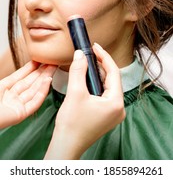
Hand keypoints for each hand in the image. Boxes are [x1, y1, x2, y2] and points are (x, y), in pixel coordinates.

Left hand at [0, 61, 55, 128]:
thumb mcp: (0, 84)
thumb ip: (12, 77)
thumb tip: (24, 67)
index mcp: (4, 89)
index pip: (21, 77)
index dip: (31, 68)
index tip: (40, 59)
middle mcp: (12, 97)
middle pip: (30, 83)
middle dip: (41, 72)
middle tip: (52, 62)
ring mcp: (18, 106)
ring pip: (35, 90)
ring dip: (44, 79)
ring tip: (53, 68)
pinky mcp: (22, 114)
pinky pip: (35, 101)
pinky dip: (42, 91)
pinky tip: (47, 81)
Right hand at [45, 43, 124, 158]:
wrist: (67, 145)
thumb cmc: (71, 124)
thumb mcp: (75, 93)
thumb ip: (78, 70)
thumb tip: (80, 54)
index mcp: (116, 103)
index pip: (114, 73)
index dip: (104, 57)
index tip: (95, 46)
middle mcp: (119, 108)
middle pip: (112, 79)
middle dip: (101, 65)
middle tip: (91, 52)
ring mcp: (113, 113)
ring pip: (108, 87)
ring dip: (99, 74)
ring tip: (89, 62)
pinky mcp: (107, 115)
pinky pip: (105, 94)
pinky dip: (97, 84)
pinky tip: (89, 78)